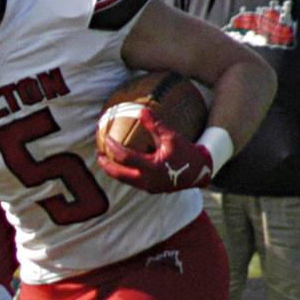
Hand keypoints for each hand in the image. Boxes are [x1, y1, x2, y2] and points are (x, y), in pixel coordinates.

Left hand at [96, 108, 212, 192]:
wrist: (201, 172)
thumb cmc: (186, 152)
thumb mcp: (172, 137)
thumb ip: (155, 125)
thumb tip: (141, 109)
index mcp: (152, 168)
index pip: (125, 157)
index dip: (113, 147)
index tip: (105, 137)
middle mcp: (147, 181)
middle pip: (117, 174)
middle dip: (105, 163)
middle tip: (98, 152)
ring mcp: (148, 187)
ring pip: (122, 180)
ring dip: (112, 169)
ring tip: (105, 157)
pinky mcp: (150, 189)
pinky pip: (130, 181)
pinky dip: (122, 172)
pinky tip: (119, 162)